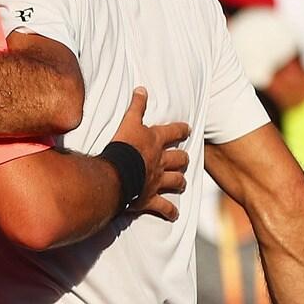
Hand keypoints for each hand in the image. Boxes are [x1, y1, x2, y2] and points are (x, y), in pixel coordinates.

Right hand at [113, 88, 190, 221]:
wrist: (115, 174)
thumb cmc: (121, 147)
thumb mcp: (128, 123)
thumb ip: (136, 106)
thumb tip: (142, 89)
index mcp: (155, 142)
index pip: (174, 132)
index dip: (182, 130)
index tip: (187, 129)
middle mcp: (160, 161)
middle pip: (179, 159)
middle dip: (183, 159)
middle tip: (184, 160)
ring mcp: (157, 181)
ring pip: (176, 182)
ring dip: (180, 183)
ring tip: (181, 185)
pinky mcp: (150, 199)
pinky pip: (164, 207)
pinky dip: (169, 212)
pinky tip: (174, 215)